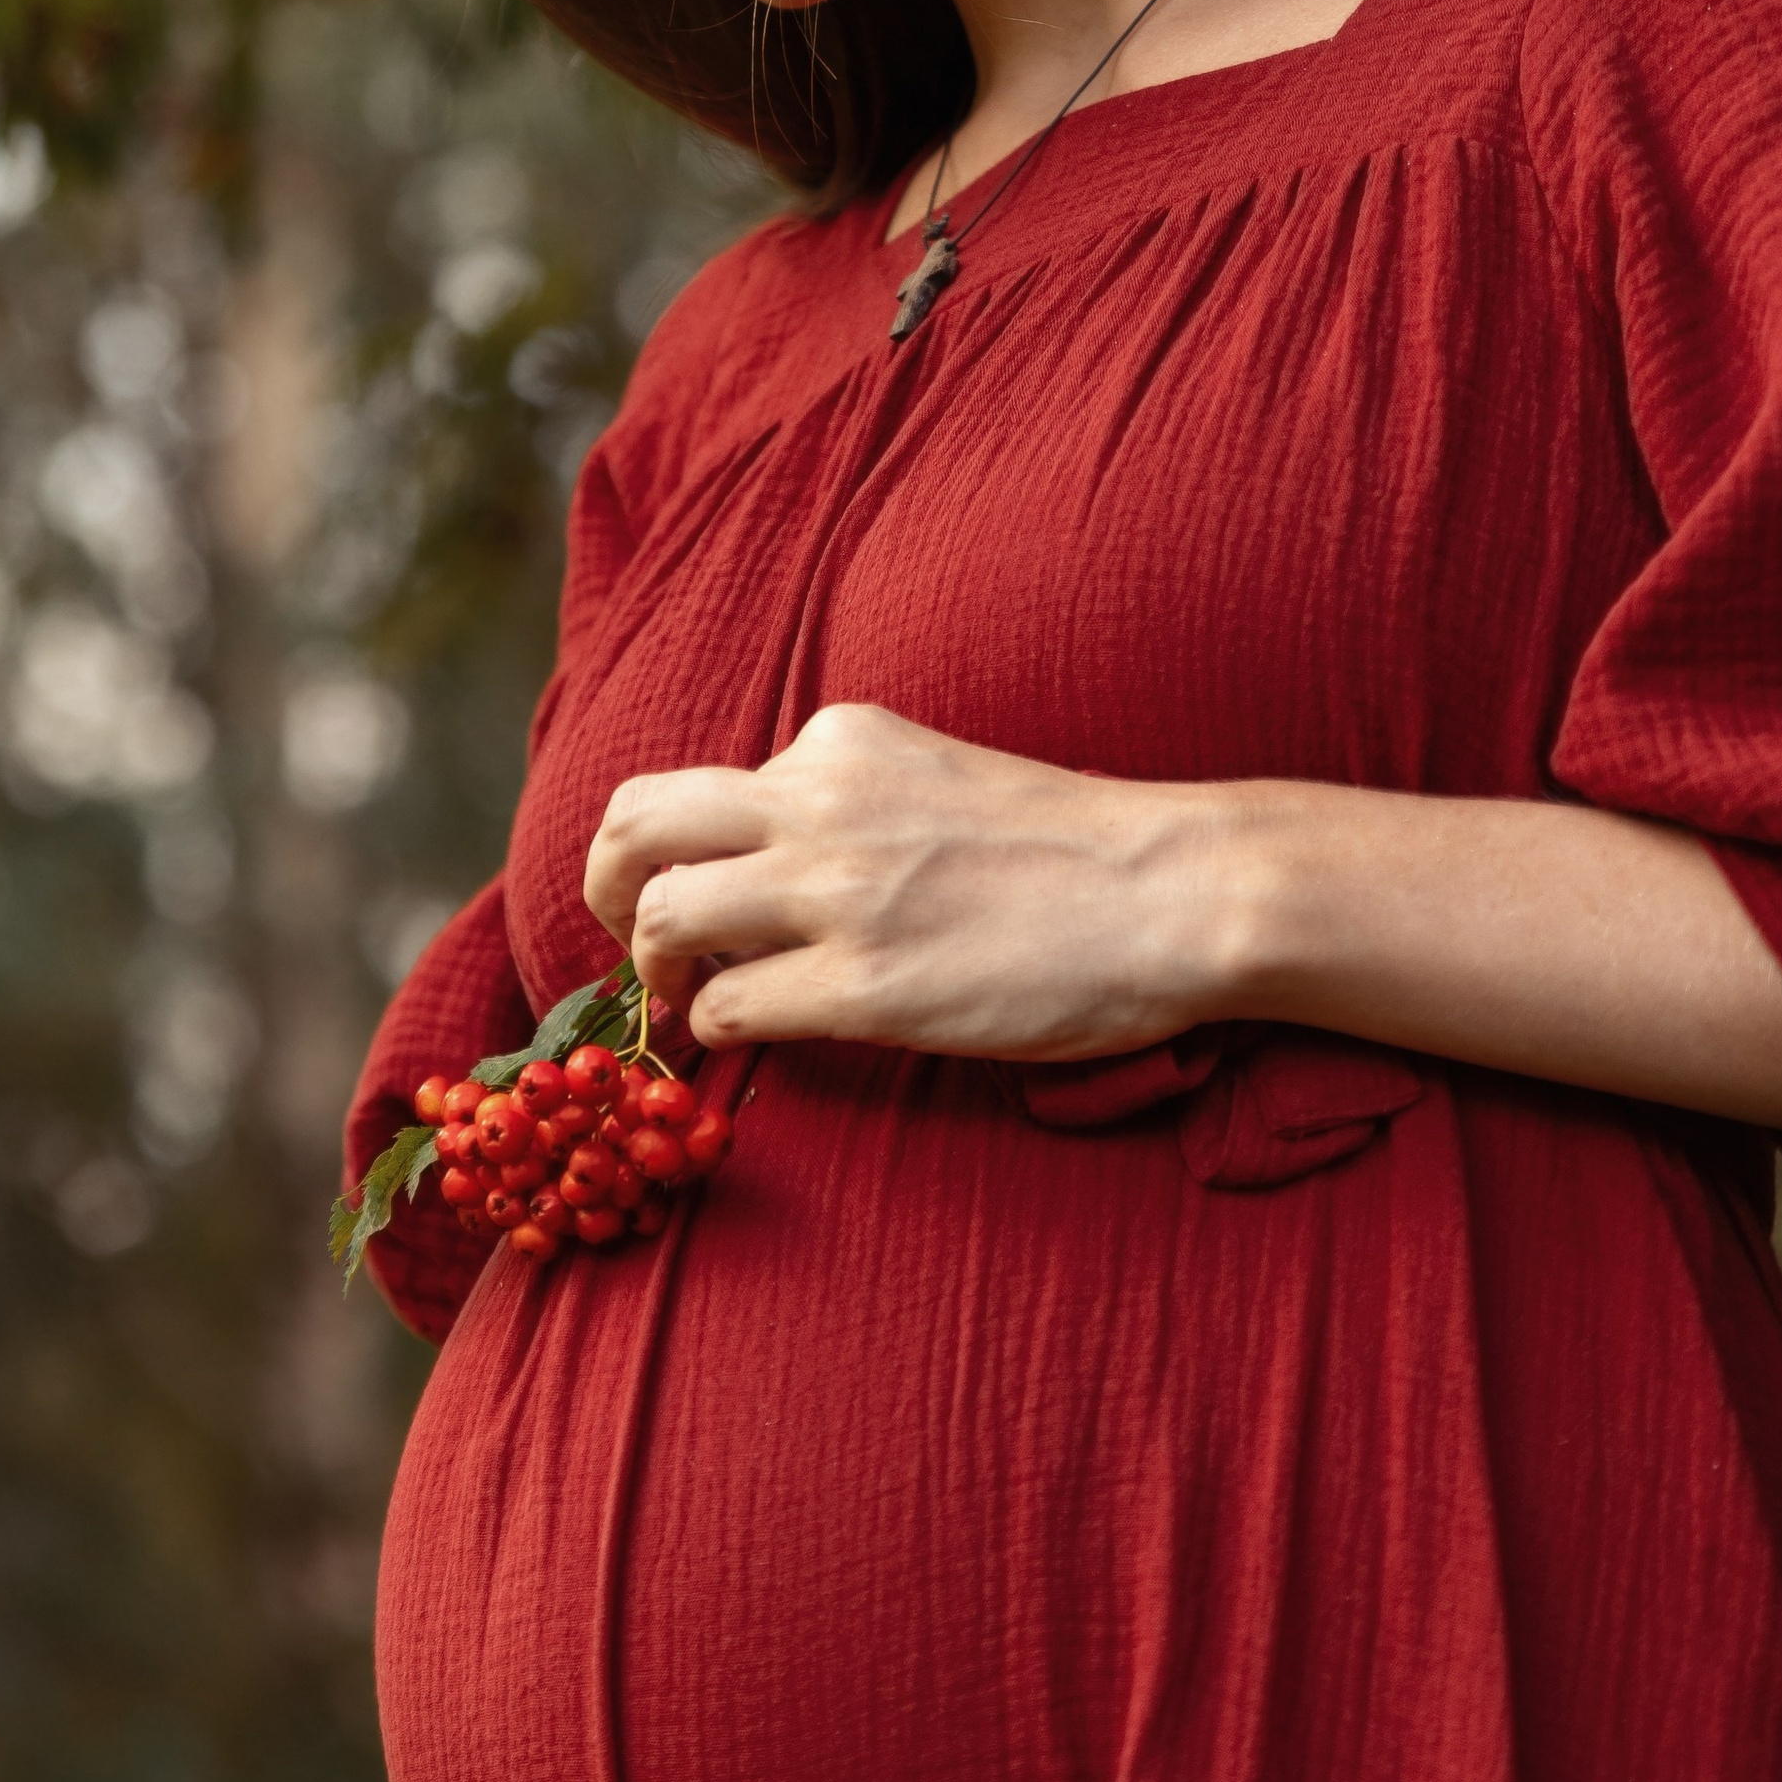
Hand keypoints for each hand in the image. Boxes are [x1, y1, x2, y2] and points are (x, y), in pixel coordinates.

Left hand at [585, 699, 1247, 1060]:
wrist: (1176, 890)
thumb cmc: (1075, 848)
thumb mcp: (938, 774)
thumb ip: (851, 799)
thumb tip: (773, 861)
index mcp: (839, 742)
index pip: (695, 786)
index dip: (667, 852)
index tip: (688, 897)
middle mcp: (818, 802)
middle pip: (634, 827)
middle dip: (604, 891)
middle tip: (628, 944)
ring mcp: (836, 894)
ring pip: (659, 916)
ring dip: (650, 970)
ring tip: (685, 1000)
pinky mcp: (862, 986)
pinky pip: (726, 1008)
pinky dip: (713, 1030)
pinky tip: (747, 1039)